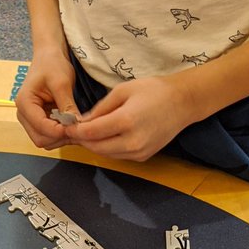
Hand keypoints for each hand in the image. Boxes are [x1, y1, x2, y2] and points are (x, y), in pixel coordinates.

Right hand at [15, 48, 77, 149]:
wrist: (49, 56)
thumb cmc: (52, 63)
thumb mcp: (62, 82)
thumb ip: (67, 106)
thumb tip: (77, 126)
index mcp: (25, 103)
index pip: (41, 127)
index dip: (60, 131)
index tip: (76, 127)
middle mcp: (23, 115)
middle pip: (41, 139)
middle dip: (60, 137)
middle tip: (78, 129)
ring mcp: (29, 120)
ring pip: (45, 141)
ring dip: (61, 138)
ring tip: (75, 126)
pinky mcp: (37, 122)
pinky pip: (49, 136)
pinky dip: (61, 135)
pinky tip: (70, 125)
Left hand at [62, 74, 191, 161]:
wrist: (182, 103)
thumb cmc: (154, 90)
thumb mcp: (123, 90)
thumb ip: (101, 108)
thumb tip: (83, 121)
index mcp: (126, 121)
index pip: (91, 133)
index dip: (75, 130)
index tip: (66, 125)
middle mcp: (132, 142)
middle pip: (96, 147)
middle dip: (82, 139)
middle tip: (73, 130)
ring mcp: (138, 152)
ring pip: (106, 154)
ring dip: (94, 145)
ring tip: (87, 132)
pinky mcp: (142, 157)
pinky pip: (118, 155)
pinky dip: (108, 147)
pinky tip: (106, 136)